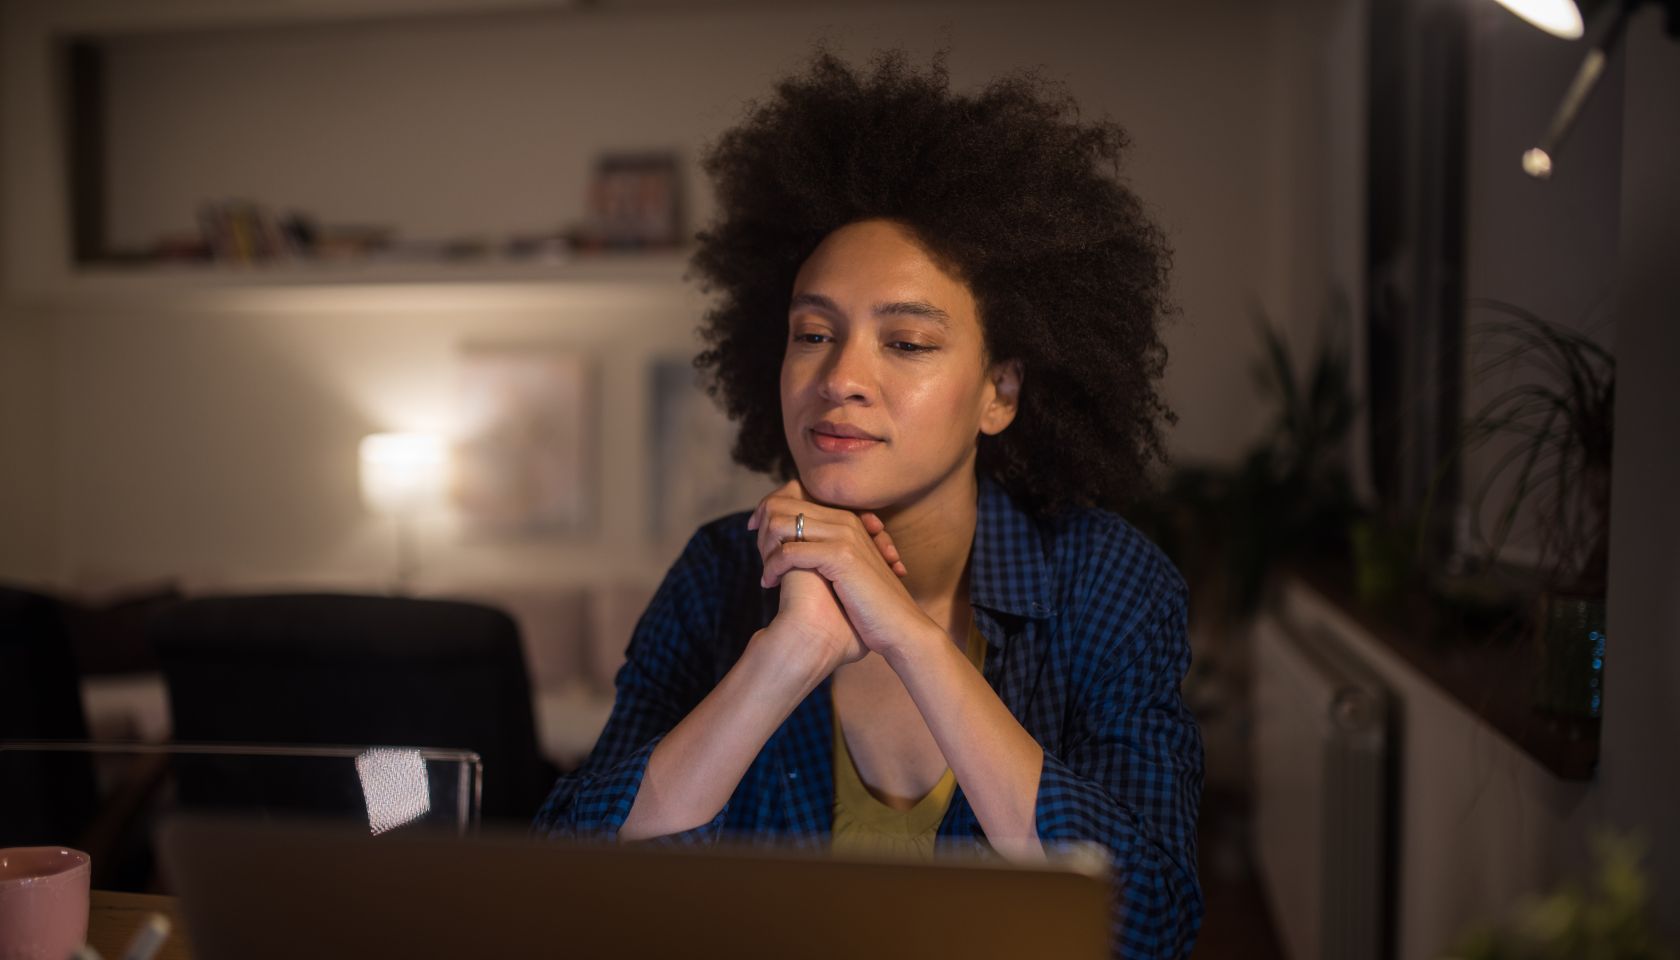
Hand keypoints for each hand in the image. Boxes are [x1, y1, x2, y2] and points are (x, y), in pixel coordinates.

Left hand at [748, 480, 933, 662]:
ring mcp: (844, 536)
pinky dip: (772, 567)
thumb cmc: (873, 607)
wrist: (900, 627)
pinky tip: (769, 585)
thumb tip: (795, 550)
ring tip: (766, 574)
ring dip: (765, 548)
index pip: (795, 495)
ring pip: (781, 525)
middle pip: (782, 505)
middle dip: (762, 529)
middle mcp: (845, 521)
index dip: (768, 509)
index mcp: (847, 521)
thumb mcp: (848, 572)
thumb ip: (826, 555)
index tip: (755, 530)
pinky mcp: (840, 556)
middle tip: (759, 556)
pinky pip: (789, 552)